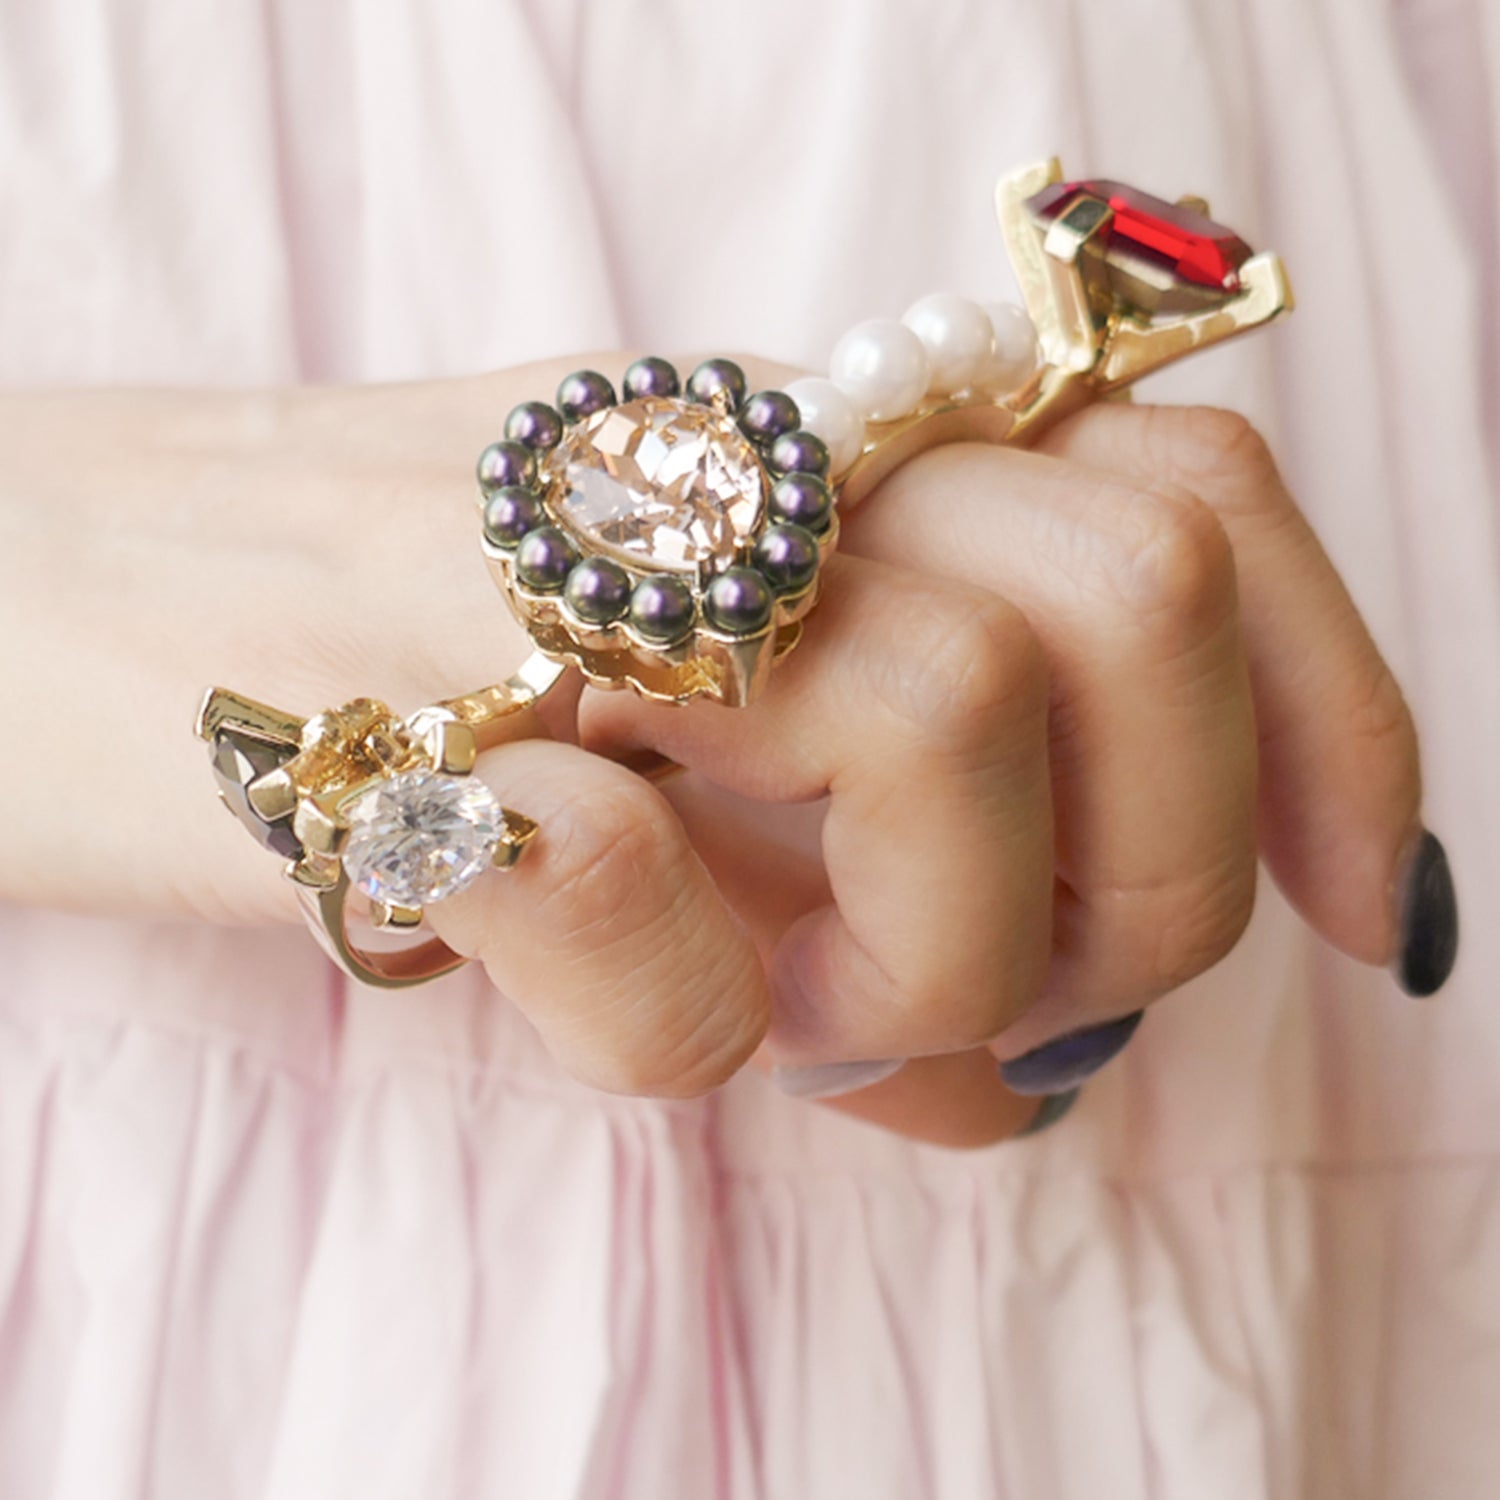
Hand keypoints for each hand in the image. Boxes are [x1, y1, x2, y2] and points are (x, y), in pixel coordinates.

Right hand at [0, 365, 1441, 1146]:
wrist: (46, 599)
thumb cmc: (402, 673)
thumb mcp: (690, 726)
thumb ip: (879, 852)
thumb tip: (1021, 1079)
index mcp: (814, 442)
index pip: (1187, 500)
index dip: (1336, 712)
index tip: (1367, 910)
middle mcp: (718, 460)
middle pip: (1130, 605)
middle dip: (1143, 873)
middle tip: (1000, 993)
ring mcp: (550, 559)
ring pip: (942, 734)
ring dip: (915, 964)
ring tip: (776, 1001)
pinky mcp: (379, 701)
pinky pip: (642, 906)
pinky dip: (668, 1025)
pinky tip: (585, 997)